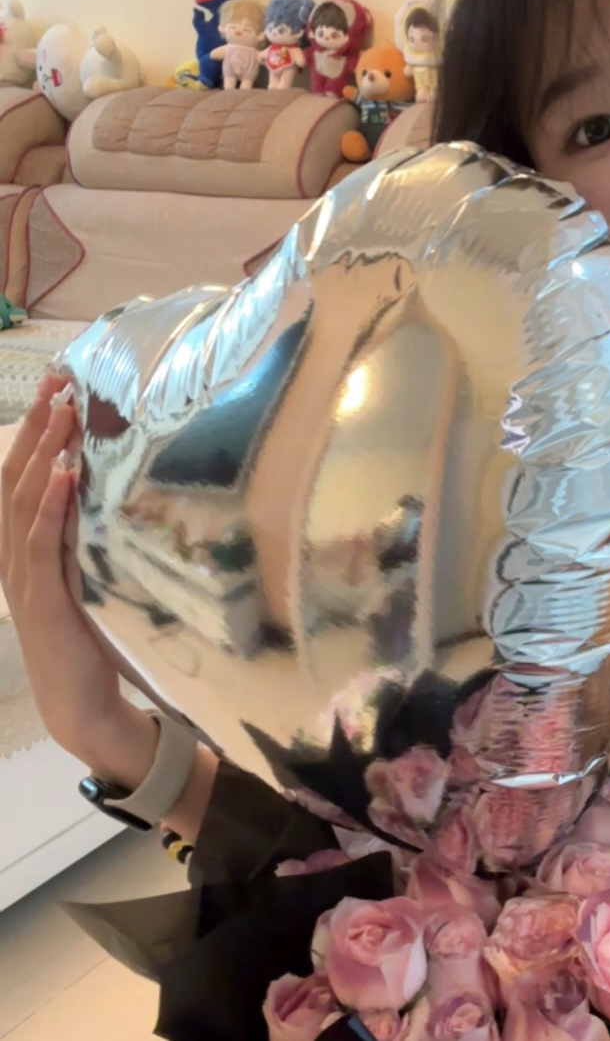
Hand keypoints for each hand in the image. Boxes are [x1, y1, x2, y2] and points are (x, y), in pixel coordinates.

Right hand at [0, 374, 156, 783]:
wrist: (85, 704)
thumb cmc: (92, 636)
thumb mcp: (91, 573)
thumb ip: (91, 535)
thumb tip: (118, 486)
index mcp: (24, 546)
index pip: (23, 477)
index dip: (36, 432)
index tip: (58, 387)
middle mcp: (15, 555)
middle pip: (17, 479)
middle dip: (37, 429)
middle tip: (58, 382)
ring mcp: (23, 578)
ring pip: (23, 503)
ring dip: (44, 455)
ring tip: (63, 414)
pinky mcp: (42, 601)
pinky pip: (39, 547)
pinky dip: (50, 508)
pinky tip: (65, 477)